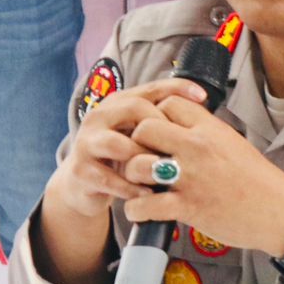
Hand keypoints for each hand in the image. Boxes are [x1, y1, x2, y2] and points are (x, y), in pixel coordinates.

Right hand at [42, 78, 208, 219]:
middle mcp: (99, 117)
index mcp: (116, 104)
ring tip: (164, 173)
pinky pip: (109, 179)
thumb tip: (200, 103)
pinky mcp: (81, 171)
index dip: (177, 88)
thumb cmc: (121, 157)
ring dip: (144, 159)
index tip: (202, 95)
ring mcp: (86, 143)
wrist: (83, 185)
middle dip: (159, 127)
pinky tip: (149, 195)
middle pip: (132, 109)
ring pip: (118, 145)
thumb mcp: (140, 135)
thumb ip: (162, 121)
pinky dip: (131, 188)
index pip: (150, 88)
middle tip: (179, 146)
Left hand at [118, 97, 283, 255]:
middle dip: (136, 143)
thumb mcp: (233, 144)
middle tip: (141, 157)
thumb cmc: (259, 182)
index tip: (156, 132)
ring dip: (132, 176)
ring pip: (138, 165)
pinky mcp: (188, 207)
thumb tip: (179, 127)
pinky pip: (144, 205)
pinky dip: (136, 210)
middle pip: (144, 128)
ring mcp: (191, 177)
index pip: (168, 104)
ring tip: (140, 185)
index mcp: (210, 128)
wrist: (280, 213)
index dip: (155, 115)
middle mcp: (198, 147)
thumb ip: (205, 133)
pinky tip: (142, 211)